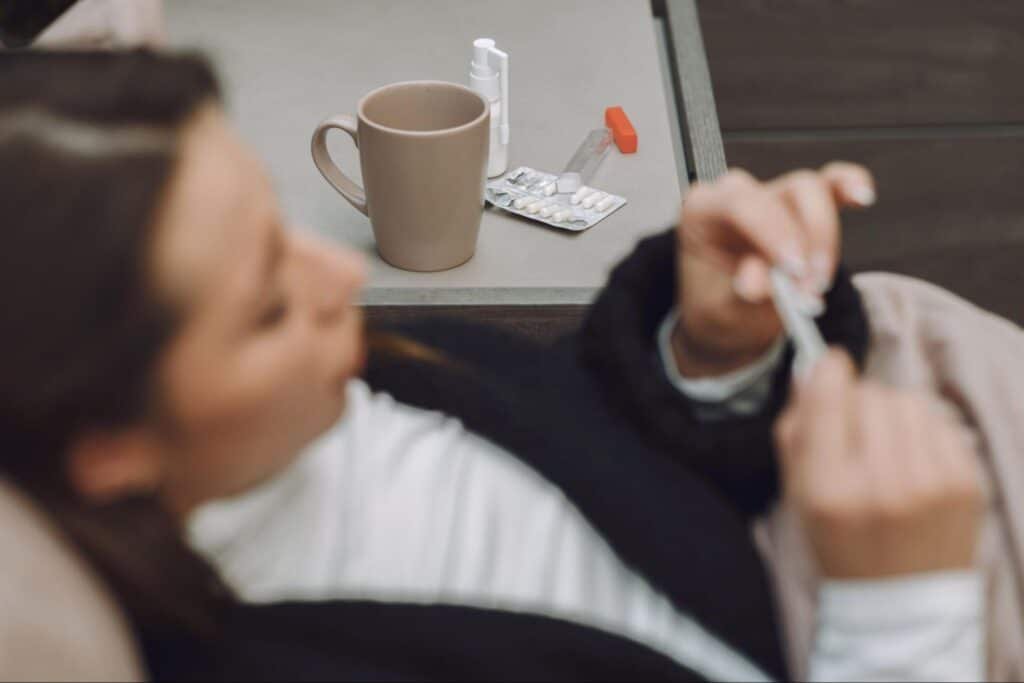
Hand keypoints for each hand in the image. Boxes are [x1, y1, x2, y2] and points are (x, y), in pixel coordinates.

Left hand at [673, 163, 874, 377]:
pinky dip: (849, 186)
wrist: (728, 316)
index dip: (774, 232)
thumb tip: (759, 283)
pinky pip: (831, 184)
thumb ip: (740, 295)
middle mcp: (737, 193)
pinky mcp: (802, 205)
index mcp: (702, 209)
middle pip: (786, 192)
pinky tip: (862, 197)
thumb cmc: (720, 307)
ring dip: (825, 239)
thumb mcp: (722, 309)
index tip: (793, 270)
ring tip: (819, 284)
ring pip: (813, 190)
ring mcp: (771, 194)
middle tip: (810, 289)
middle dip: (808, 240)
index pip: (742, 204)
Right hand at [774, 351, 981, 578]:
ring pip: (908, 401)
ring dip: (893, 414)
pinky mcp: (967, 482)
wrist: (900, 602)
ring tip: (886, 449)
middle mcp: (882, 484)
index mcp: (829, 490)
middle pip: (871, 394)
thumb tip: (813, 370)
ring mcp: (932, 484)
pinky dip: (922, 433)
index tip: (828, 368)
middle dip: (858, 404)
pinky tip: (913, 462)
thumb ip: (797, 429)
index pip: (829, 397)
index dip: (827, 371)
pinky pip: (939, 423)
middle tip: (854, 435)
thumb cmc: (840, 542)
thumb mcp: (797, 494)